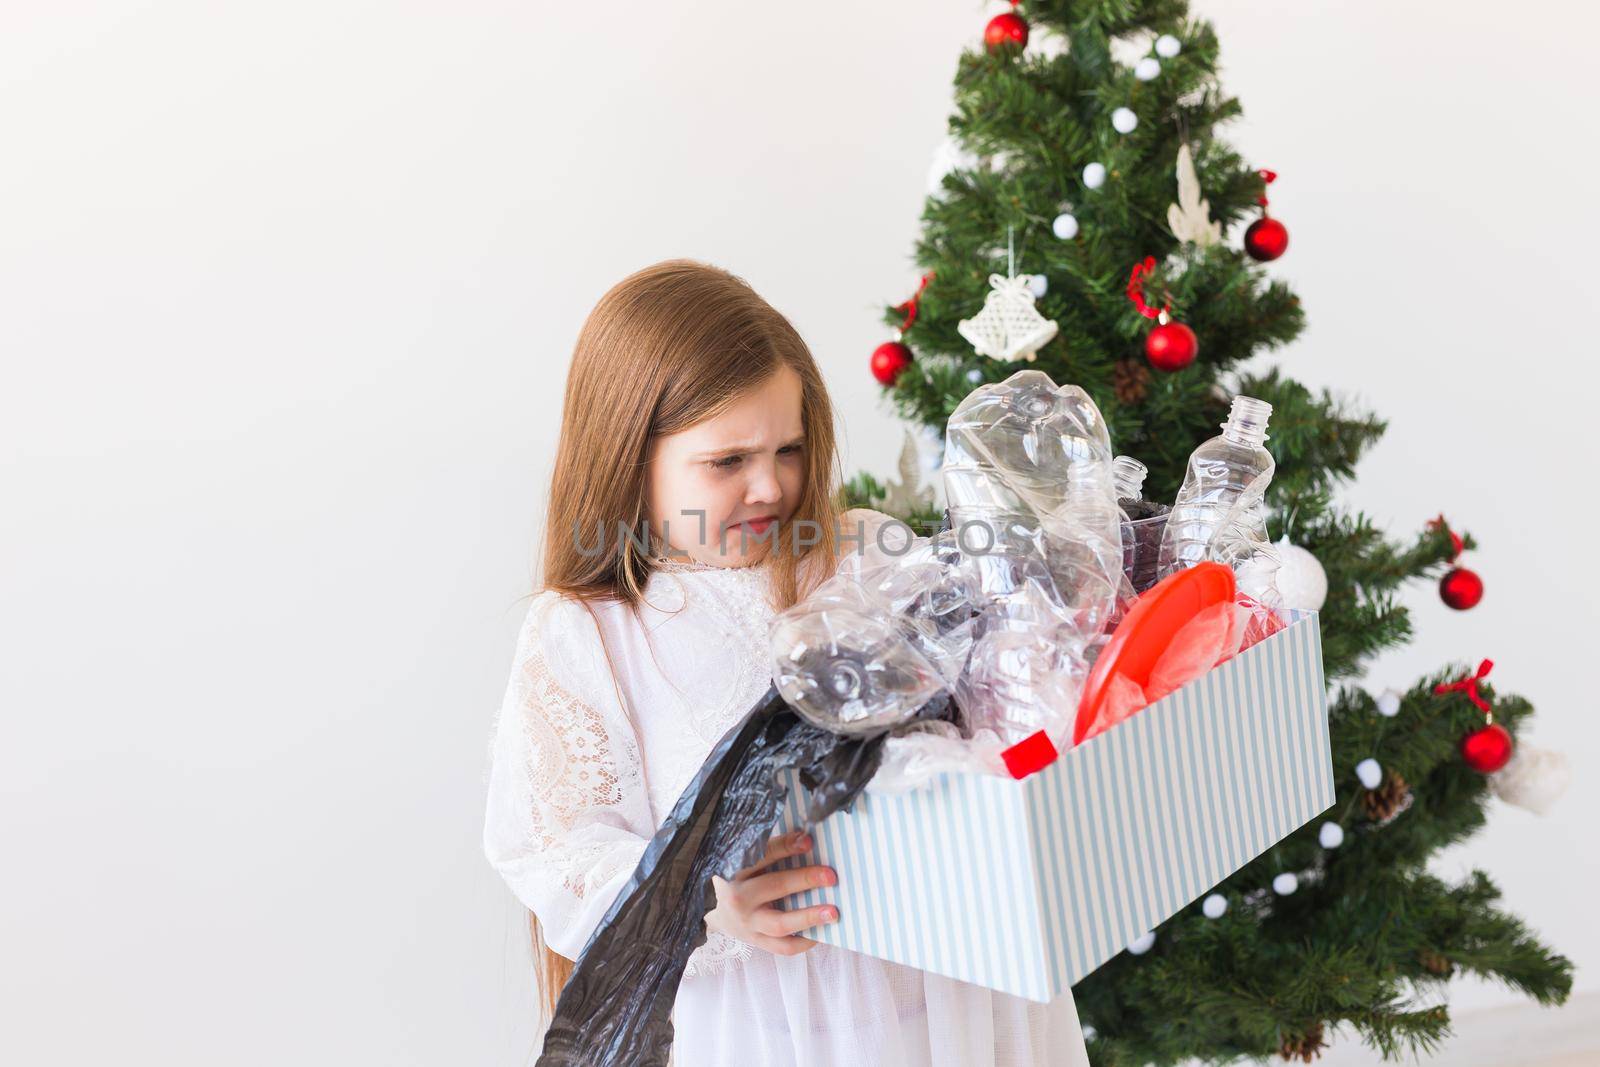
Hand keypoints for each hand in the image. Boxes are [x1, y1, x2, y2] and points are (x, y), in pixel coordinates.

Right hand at [705, 829, 838, 956]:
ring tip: (832, 913)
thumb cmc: (743, 881)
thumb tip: (806, 839)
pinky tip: (820, 934)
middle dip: (804, 880)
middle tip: (831, 876)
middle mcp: (739, 897)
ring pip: (780, 923)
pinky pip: (783, 946)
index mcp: (736, 870)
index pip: (763, 855)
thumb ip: (773, 850)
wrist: (722, 914)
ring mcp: (748, 923)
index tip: (808, 841)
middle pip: (775, 886)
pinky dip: (804, 942)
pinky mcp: (757, 942)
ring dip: (808, 917)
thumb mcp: (748, 862)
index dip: (786, 847)